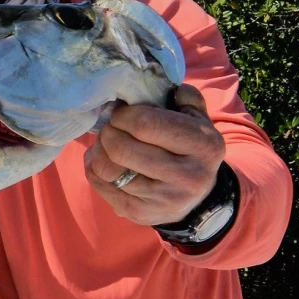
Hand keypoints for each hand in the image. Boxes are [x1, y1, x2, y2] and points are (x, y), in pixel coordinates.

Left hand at [83, 84, 226, 226]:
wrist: (197, 197)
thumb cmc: (189, 147)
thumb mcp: (197, 119)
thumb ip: (184, 97)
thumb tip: (162, 85)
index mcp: (204, 145)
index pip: (144, 124)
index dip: (123, 115)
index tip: (122, 113)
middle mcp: (188, 176)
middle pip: (120, 147)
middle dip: (108, 132)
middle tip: (112, 127)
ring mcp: (164, 200)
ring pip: (107, 168)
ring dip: (99, 150)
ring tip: (108, 144)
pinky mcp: (141, 214)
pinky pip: (100, 184)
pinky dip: (94, 168)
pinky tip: (106, 161)